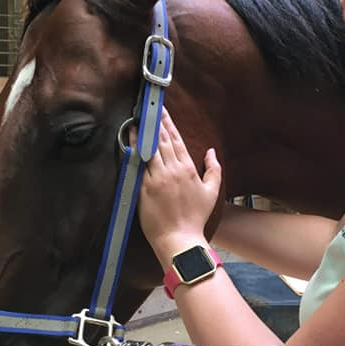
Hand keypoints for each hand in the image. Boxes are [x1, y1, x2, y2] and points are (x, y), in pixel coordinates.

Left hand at [135, 108, 221, 266]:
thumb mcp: (211, 192)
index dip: (169, 123)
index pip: (176, 140)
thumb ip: (213, 169)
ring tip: (138, 116)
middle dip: (155, 122)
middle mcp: (172, 170)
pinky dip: (134, 148)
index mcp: (188, 169)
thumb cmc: (195, 217)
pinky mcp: (144, 188)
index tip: (163, 111)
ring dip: (143, 131)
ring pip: (149, 148)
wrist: (179, 239)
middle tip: (148, 107)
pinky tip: (131, 138)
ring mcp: (156, 178)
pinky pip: (138, 164)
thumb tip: (211, 151)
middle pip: (162, 140)